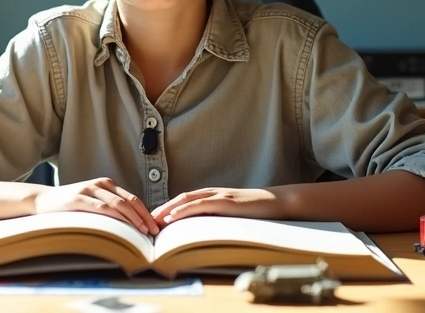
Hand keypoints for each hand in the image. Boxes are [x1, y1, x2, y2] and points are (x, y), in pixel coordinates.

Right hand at [32, 177, 158, 234]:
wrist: (42, 200)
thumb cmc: (69, 206)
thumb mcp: (92, 203)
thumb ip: (108, 208)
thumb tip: (133, 225)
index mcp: (106, 185)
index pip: (132, 198)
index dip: (146, 212)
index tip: (156, 227)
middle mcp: (100, 185)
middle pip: (129, 201)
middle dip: (144, 217)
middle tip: (154, 232)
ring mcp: (89, 190)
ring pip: (118, 204)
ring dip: (133, 219)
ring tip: (143, 232)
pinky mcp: (79, 199)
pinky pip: (102, 208)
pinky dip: (116, 218)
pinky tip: (124, 228)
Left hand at [150, 187, 282, 225]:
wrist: (278, 203)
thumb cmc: (258, 211)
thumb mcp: (234, 215)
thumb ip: (219, 218)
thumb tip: (204, 231)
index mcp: (214, 196)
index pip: (186, 200)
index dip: (169, 208)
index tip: (155, 218)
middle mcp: (213, 193)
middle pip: (181, 198)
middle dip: (163, 208)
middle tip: (146, 219)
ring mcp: (219, 196)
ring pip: (187, 200)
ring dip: (168, 209)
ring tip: (153, 219)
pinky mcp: (226, 202)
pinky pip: (200, 205)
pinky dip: (183, 210)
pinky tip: (172, 217)